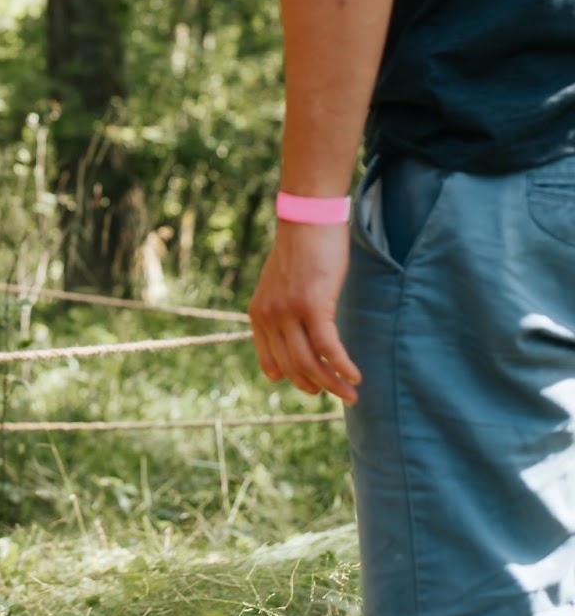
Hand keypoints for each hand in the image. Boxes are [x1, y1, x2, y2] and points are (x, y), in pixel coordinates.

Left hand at [248, 221, 360, 403]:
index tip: (309, 387)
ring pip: (310, 362)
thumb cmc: (301, 248)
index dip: (290, 378)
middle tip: (336, 395)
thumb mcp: (280, 282)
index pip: (270, 359)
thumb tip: (289, 332)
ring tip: (351, 396)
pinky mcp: (313, 306)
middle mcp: (269, 316)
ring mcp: (289, 312)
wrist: (307, 219)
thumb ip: (279, 308)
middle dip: (315, 386)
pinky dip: (342, 366)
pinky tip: (356, 377)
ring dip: (332, 384)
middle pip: (292, 366)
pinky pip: (328, 347)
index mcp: (258, 313)